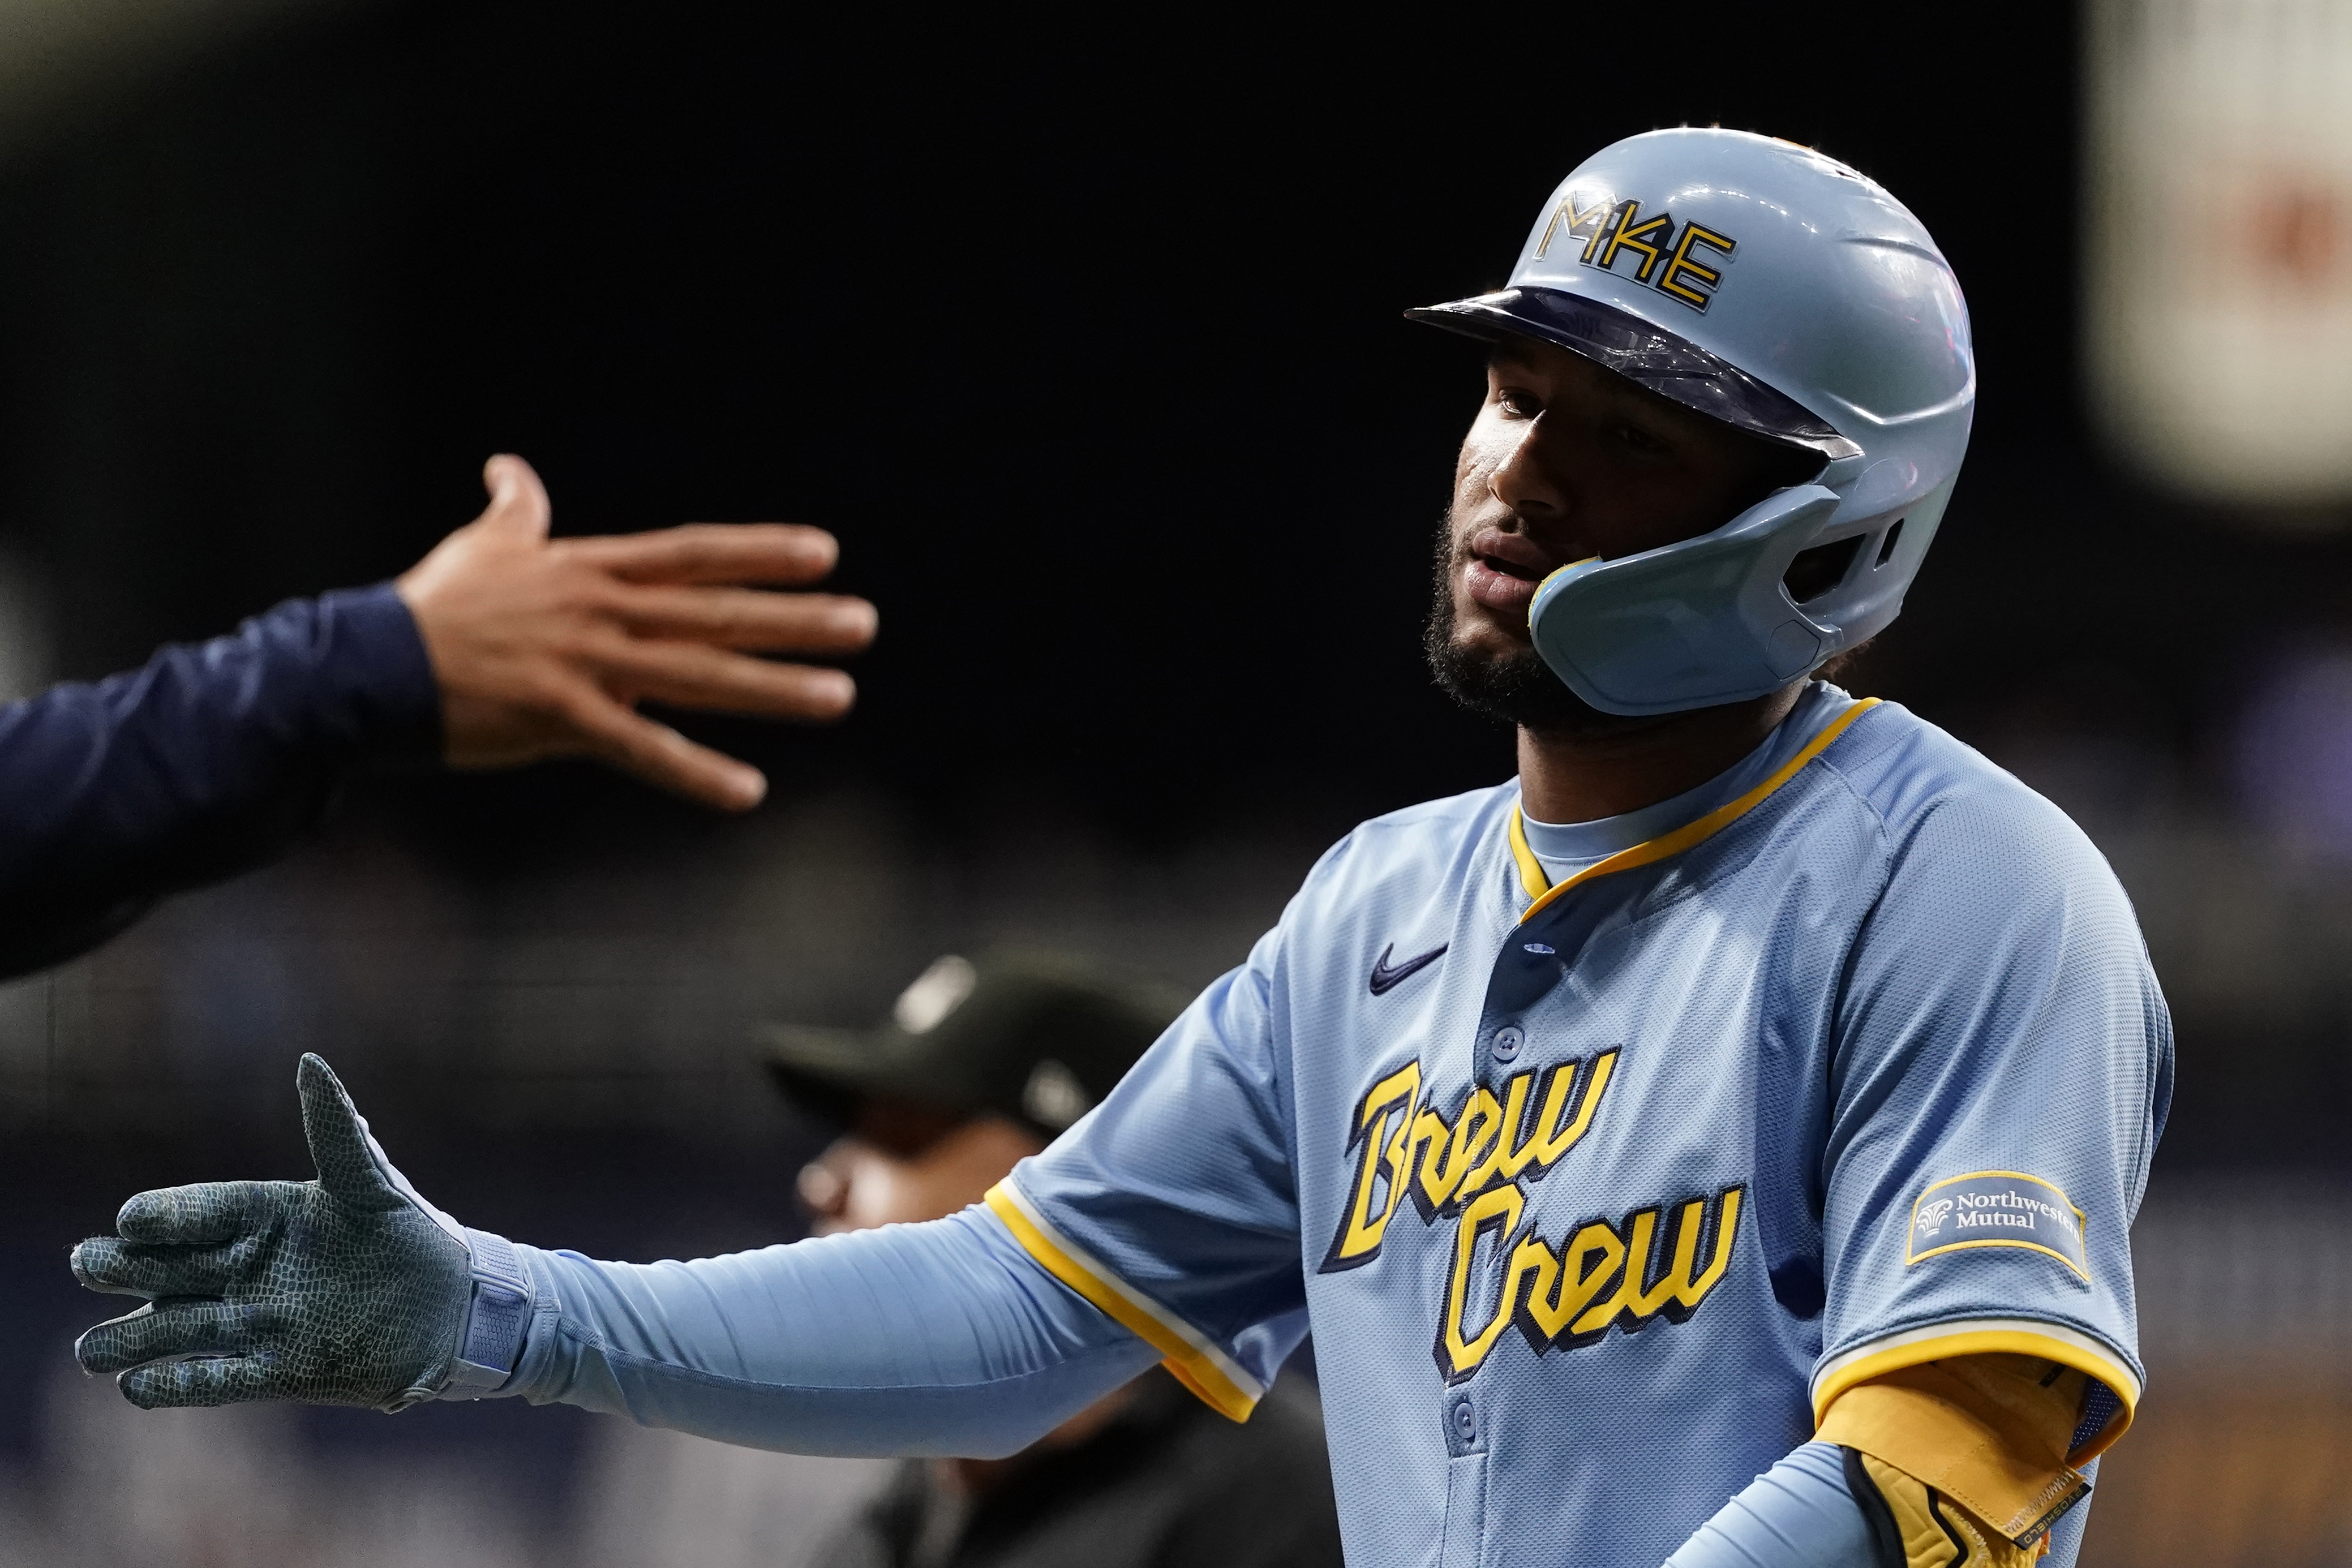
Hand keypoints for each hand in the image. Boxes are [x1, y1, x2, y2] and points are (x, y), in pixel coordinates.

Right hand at [72, 1055, 510, 1411]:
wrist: (450, 1305)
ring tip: (90, 1351)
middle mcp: (243, 1269)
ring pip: (172, 1331)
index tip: (132, 1218)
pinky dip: (176, 1383)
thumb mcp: (372, 1179)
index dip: (164, 1215)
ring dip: (130, 1341)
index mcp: (260, 1216)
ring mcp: (253, 1322)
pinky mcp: (274, 1371)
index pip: (197, 1211)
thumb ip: (336, 1127)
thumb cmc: (409, 1231)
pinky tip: (138, 1387)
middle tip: (91, 1264)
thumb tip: (310, 1062)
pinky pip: (212, 1380)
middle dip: (124, 1268)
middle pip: (165, 1269)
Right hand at [397, 455, 877, 810]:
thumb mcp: (483, 545)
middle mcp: (602, 612)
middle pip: (716, 613)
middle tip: (865, 627)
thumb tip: (510, 466)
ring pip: (698, 676)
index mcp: (592, 571)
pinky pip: (642, 751)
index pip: (694, 555)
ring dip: (773, 689)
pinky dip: (696, 773)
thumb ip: (516, 508)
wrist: (370, 665)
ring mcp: (586, 666)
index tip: (825, 554)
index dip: (761, 553)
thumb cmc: (432, 607)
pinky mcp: (562, 721)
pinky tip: (749, 791)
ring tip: (840, 697)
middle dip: (796, 621)